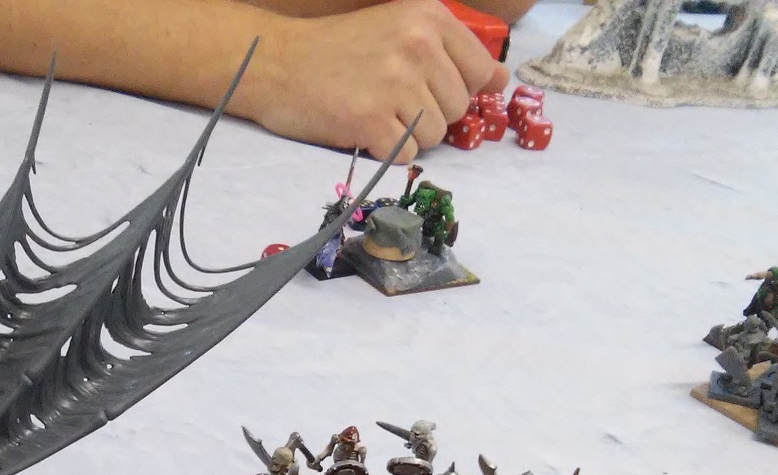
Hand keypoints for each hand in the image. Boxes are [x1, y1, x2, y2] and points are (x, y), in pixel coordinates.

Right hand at [248, 0, 509, 159]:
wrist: (277, 63)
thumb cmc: (338, 50)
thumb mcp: (397, 28)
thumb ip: (449, 51)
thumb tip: (500, 81)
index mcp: (428, 18)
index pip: (480, 72)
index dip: (457, 90)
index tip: (428, 90)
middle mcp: (417, 46)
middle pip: (457, 109)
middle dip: (430, 114)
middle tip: (389, 100)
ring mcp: (394, 84)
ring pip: (434, 135)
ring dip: (408, 135)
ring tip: (375, 113)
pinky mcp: (370, 121)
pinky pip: (405, 154)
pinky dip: (385, 150)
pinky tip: (362, 128)